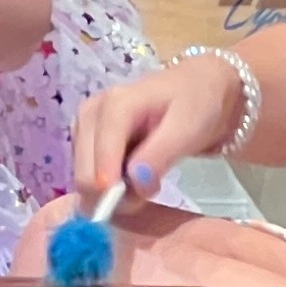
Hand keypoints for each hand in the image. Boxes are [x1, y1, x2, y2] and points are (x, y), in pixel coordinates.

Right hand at [71, 54, 245, 198]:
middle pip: (84, 175)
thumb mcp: (187, 130)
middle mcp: (91, 114)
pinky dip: (110, 184)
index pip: (98, 163)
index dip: (114, 192)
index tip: (142, 200)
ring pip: (84, 178)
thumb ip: (159, 156)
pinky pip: (91, 173)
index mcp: (113, 107)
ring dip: (111, 191)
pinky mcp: (90, 137)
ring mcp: (87, 125)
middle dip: (111, 194)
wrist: (201, 86)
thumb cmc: (197, 105)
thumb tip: (134, 184)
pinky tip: (134, 177)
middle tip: (146, 193)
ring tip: (145, 182)